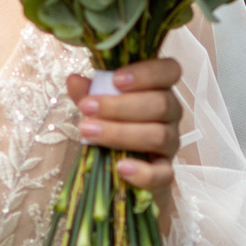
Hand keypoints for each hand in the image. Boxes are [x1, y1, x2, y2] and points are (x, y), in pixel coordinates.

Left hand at [66, 56, 183, 192]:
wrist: (118, 163)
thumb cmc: (112, 123)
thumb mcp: (98, 104)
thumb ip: (88, 92)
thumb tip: (74, 80)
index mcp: (159, 88)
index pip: (169, 70)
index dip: (146, 73)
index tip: (115, 79)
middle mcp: (170, 114)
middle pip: (160, 104)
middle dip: (119, 106)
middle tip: (87, 108)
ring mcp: (170, 143)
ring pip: (158, 136)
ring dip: (120, 133)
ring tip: (88, 132)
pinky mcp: (164, 172)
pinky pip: (162, 174)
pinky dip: (142, 172)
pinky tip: (120, 167)